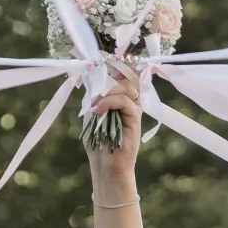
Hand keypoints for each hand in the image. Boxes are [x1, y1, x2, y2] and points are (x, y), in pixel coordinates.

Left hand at [85, 63, 142, 179]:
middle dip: (112, 74)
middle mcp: (131, 103)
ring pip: (127, 87)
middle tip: (96, 82)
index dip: (119, 64)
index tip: (105, 61)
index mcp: (122, 100)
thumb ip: (95, 96)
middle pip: (129, 76)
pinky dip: (109, 102)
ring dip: (107, 91)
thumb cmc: (98, 143)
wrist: (105, 167)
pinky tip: (97, 111)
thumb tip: (93, 75)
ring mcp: (135, 111)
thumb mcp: (92, 114)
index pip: (126, 75)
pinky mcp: (136, 121)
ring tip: (94, 104)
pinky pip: (126, 102)